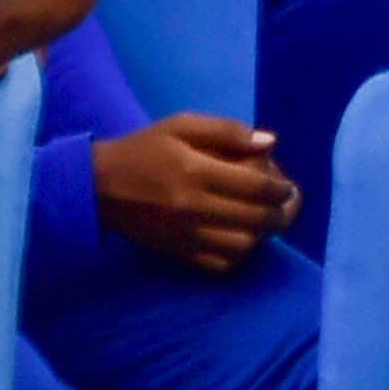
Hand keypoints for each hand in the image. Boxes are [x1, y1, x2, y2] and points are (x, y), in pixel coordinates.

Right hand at [91, 116, 296, 273]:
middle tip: (290, 204)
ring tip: (268, 220)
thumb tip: (269, 143)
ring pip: (243, 247)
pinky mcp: (180, 254)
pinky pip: (221, 264)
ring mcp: (187, 236)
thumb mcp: (181, 125)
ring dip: (263, 235)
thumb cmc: (144, 148)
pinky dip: (239, 254)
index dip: (281, 188)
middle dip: (282, 214)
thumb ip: (226, 131)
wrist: (99, 186)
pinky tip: (242, 238)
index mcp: (195, 171)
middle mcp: (194, 208)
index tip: (288, 185)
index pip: (254, 187)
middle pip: (255, 220)